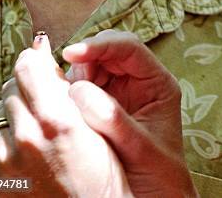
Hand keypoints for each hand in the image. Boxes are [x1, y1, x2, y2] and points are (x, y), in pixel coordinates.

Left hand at [0, 33, 131, 197]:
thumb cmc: (104, 172)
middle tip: (48, 97)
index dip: (35, 59)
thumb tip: (42, 52)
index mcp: (57, 118)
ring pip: (1, 113)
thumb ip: (66, 86)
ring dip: (17, 111)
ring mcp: (7, 159)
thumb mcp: (96, 122)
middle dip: (28, 85)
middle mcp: (27, 137)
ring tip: (41, 126)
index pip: (28, 65)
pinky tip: (33, 149)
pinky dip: (11, 138)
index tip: (42, 58)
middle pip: (11, 86)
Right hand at [63, 30, 197, 197]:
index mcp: (157, 83)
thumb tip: (80, 92)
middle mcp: (139, 80)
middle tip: (65, 79)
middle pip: (108, 50)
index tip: (72, 53)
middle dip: (85, 58)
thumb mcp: (141, 149)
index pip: (129, 48)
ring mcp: (119, 91)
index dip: (100, 46)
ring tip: (64, 95)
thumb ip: (114, 121)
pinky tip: (63, 103)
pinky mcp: (101, 104)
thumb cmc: (159, 175)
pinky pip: (82, 86)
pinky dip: (69, 90)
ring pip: (92, 65)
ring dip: (75, 74)